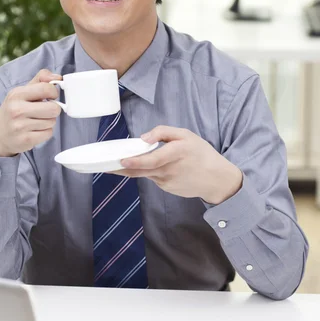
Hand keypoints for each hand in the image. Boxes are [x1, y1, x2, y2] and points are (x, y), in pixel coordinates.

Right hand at [0, 69, 61, 156]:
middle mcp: (17, 110)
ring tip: (36, 121)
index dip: (54, 93)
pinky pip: (49, 133)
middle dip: (53, 110)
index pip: (46, 89)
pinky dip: (45, 133)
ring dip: (48, 122)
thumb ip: (40, 81)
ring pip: (52, 121)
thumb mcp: (21, 92)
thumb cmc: (13, 111)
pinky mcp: (26, 140)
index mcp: (16, 94)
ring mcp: (20, 126)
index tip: (50, 97)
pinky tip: (34, 131)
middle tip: (44, 111)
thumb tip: (58, 77)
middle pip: (54, 108)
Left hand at [113, 125, 242, 204]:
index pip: (151, 160)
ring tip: (118, 163)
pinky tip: (154, 167)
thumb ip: (163, 132)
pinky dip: (148, 172)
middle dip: (120, 169)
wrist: (216, 179)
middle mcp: (168, 170)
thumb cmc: (202, 154)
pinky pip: (153, 178)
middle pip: (140, 171)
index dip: (135, 162)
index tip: (122, 161)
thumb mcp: (186, 135)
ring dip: (132, 169)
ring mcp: (166, 182)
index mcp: (175, 154)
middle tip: (104, 166)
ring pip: (144, 174)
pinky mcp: (166, 188)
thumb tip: (144, 138)